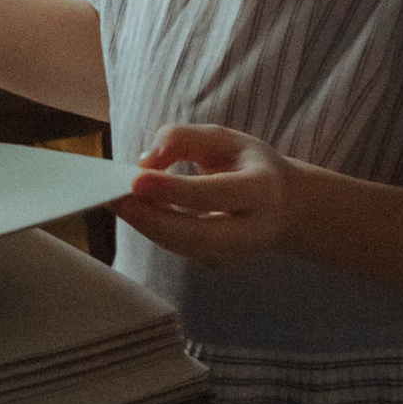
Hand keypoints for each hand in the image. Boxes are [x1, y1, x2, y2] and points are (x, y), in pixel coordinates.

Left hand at [116, 123, 297, 264]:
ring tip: (115, 201)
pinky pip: (180, 248)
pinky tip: (135, 211)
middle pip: (198, 234)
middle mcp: (252, 229)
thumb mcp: (225, 139)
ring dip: (146, 226)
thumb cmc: (250, 166)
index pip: (213, 193)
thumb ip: (183, 138)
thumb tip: (143, 162)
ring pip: (184, 246)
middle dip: (152, 219)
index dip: (173, 190)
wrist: (288, 209)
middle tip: (114, 199)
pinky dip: (154, 231)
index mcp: (261, 189)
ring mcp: (235, 254)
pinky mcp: (218, 264)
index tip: (135, 179)